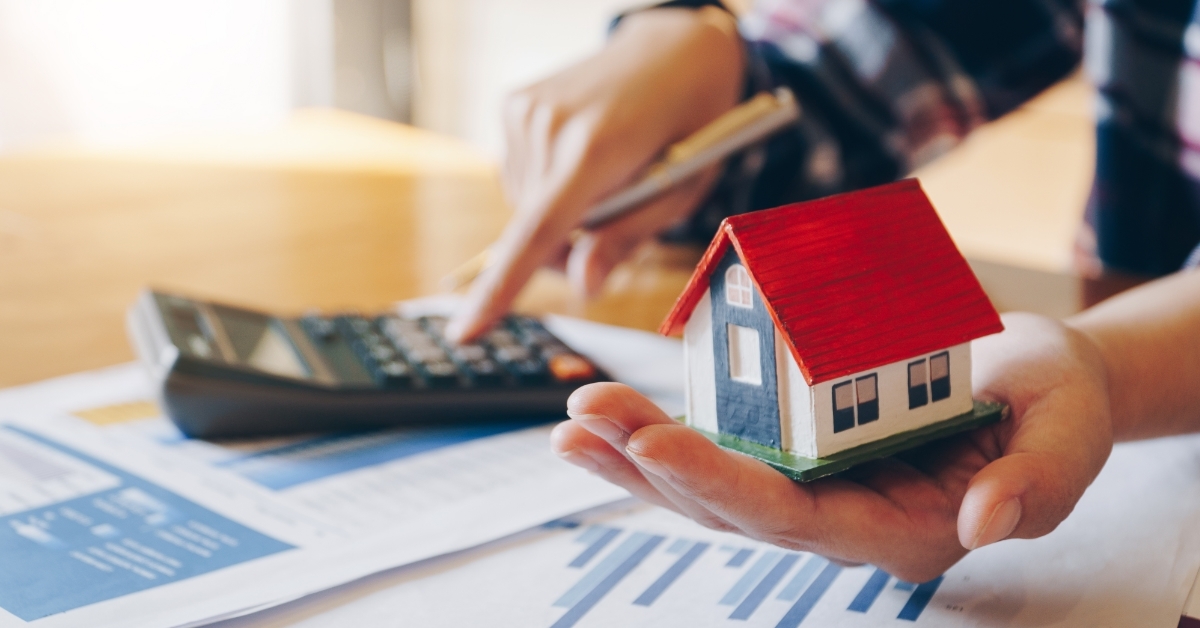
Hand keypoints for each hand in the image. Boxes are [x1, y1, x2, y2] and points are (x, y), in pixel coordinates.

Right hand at [445, 7, 743, 342]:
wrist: (677, 46)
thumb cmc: (693, 121)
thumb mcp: (683, 189)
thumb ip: (627, 237)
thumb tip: (583, 286)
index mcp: (595, 148)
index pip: (538, 232)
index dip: (501, 288)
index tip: (465, 332)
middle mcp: (548, 125)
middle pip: (534, 231)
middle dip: (570, 246)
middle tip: (619, 218)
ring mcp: (524, 111)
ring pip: (526, 207)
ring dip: (560, 213)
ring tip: (607, 176)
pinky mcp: (513, 104)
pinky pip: (521, 176)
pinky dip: (548, 184)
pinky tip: (582, 156)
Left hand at [551, 313, 1112, 581]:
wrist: (1036, 384)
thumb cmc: (1054, 409)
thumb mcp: (1069, 437)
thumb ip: (1038, 483)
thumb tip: (985, 521)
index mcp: (899, 529)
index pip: (796, 519)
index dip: (722, 484)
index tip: (656, 443)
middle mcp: (841, 515)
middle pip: (729, 504)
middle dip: (651, 463)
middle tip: (586, 417)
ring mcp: (813, 480)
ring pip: (709, 481)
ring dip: (636, 451)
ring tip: (576, 415)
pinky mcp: (796, 444)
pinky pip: (720, 441)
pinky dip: (661, 426)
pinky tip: (609, 411)